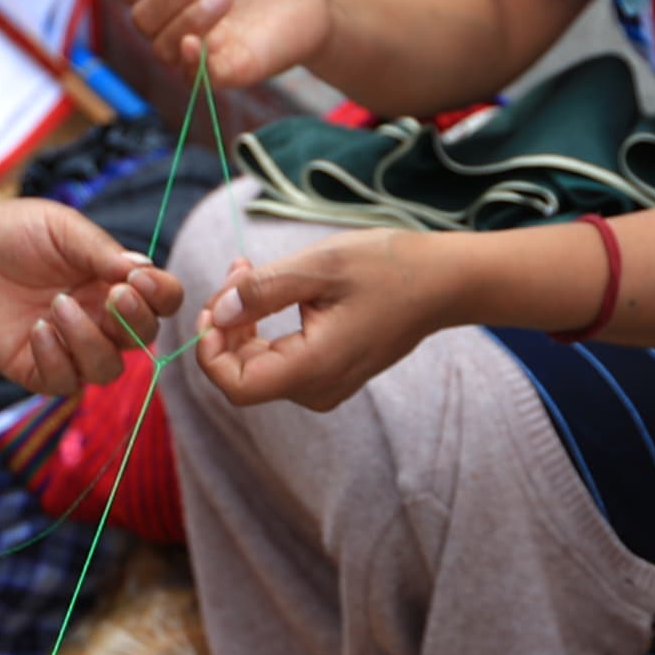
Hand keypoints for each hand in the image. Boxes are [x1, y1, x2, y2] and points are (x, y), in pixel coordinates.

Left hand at [0, 192, 181, 397]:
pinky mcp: (35, 369)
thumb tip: (143, 270)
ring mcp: (69, 347)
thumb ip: (103, 251)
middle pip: (142, 340)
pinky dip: (56, 359)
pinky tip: (37, 329)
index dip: (161, 296)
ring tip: (58, 306)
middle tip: (111, 294)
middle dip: (133, 321)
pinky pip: (63, 383)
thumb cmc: (14, 231)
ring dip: (90, 341)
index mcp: (114, 283)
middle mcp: (99, 319)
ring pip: (106, 369)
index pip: (161, 302)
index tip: (138, 279)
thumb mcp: (63, 228)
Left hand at [192, 237, 458, 413]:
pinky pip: (283, 358)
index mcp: (315, 368)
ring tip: (248, 270)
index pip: (236, 385)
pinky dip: (265, 325)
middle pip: (244, 374)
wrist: (443, 282)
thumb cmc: (388, 268)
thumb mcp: (319, 266)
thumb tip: (216, 314)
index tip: (211, 305)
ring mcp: (327, 385)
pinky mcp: (331, 372)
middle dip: (226, 323)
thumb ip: (261, 292)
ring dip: (244, 319)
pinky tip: (269, 287)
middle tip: (236, 270)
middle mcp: (319, 388)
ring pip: (260, 364)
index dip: (210, 350)